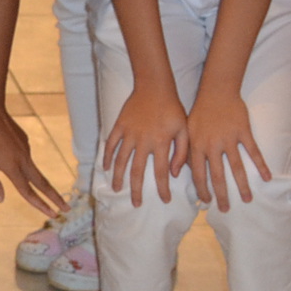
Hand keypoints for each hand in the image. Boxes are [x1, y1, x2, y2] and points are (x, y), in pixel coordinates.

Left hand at [0, 105, 67, 217]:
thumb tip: (1, 199)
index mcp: (12, 167)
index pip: (28, 191)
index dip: (40, 205)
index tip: (53, 215)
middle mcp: (23, 160)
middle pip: (42, 183)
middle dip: (55, 197)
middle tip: (66, 209)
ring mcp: (25, 149)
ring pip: (34, 170)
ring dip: (38, 182)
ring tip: (28, 182)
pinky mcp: (24, 141)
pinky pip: (25, 157)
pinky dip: (23, 164)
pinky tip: (9, 157)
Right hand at [103, 82, 188, 207]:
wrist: (155, 86)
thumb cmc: (173, 108)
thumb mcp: (185, 129)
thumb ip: (182, 152)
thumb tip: (174, 173)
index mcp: (161, 143)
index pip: (161, 173)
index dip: (162, 189)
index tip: (164, 200)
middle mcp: (143, 141)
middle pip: (137, 172)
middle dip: (136, 190)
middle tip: (136, 204)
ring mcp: (129, 133)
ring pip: (120, 160)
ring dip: (118, 176)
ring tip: (116, 189)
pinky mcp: (119, 126)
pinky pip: (110, 144)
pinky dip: (106, 156)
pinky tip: (105, 167)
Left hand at [185, 89, 272, 207]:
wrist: (216, 90)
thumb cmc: (199, 112)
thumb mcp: (186, 131)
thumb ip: (182, 153)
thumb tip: (176, 174)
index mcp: (196, 146)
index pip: (198, 175)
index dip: (202, 190)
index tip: (206, 202)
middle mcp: (212, 145)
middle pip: (217, 176)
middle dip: (221, 195)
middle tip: (225, 210)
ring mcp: (229, 138)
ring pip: (236, 168)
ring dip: (242, 186)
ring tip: (247, 200)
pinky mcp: (243, 132)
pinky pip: (254, 152)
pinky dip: (261, 166)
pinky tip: (267, 178)